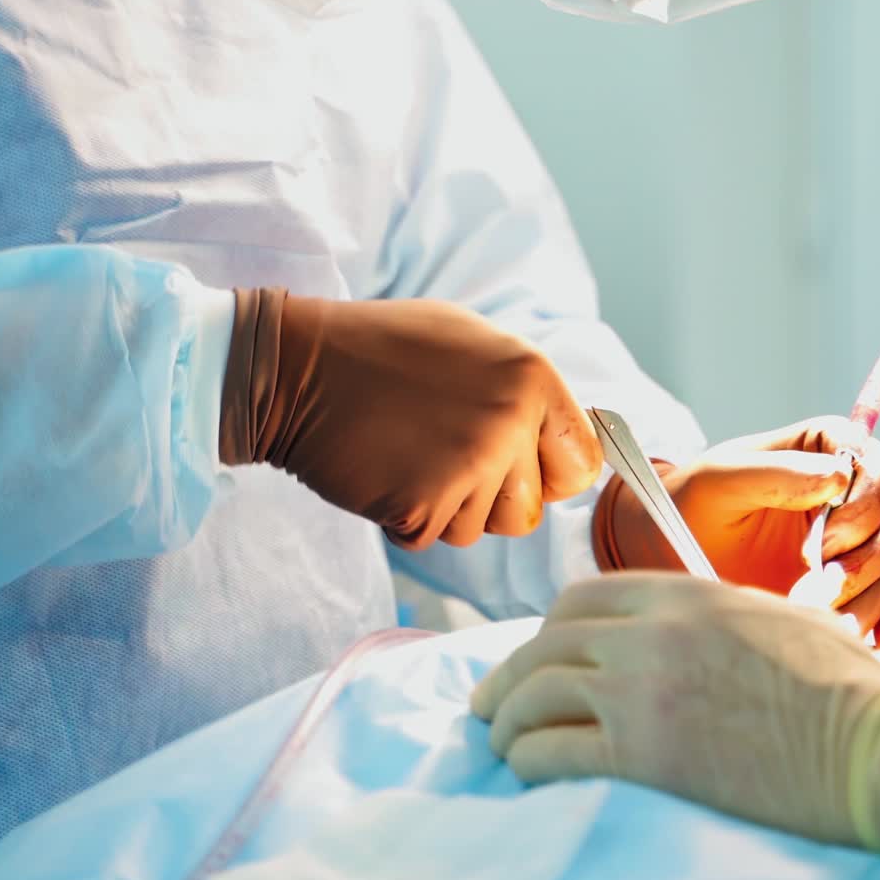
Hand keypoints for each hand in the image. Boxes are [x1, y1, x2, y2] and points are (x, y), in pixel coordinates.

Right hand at [219, 290, 602, 549]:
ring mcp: (469, 465)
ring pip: (479, 530)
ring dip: (445, 508)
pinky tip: (384, 470)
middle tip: (440, 453)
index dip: (548, 474)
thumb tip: (567, 439)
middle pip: (528, 511)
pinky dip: (404, 517)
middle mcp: (510, 422)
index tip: (518, 466)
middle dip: (488, 498)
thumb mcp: (473, 341)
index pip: (582, 465)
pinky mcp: (424, 505)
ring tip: (409, 453)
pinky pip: (431, 538)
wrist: (296, 367)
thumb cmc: (384, 350)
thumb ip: (527, 391)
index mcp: (532, 376)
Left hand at [472, 573, 879, 871]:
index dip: (549, 630)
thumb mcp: (777, 620)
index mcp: (684, 594)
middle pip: (546, 643)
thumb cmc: (848, 690)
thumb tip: (693, 632)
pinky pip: (553, 750)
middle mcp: (650, 632)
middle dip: (510, 675)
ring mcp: (642, 689)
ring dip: (509, 721)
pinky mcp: (644, 754)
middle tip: (491, 705)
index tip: (538, 657)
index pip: (582, 597)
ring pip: (535, 693)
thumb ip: (717, 615)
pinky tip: (530, 773)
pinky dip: (530, 761)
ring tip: (504, 746)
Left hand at [597, 416, 879, 644]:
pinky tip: (874, 651)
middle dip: (859, 563)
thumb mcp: (720, 480)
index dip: (866, 505)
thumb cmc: (691, 504)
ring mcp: (853, 546)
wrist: (667, 552)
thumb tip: (838, 476)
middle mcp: (851, 497)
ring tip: (817, 624)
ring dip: (861, 602)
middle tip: (813, 592)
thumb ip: (776, 472)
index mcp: (826, 451)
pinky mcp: (851, 590)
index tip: (824, 542)